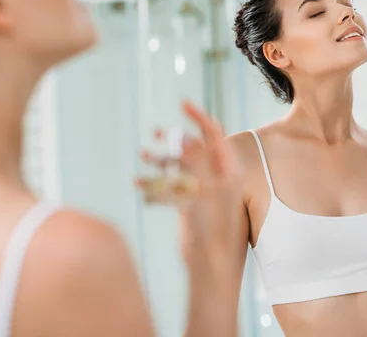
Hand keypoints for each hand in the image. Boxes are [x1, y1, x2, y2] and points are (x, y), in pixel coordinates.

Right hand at [136, 101, 241, 272]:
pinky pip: (170, 185)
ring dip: (160, 160)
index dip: (198, 116)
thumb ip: (195, 161)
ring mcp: (201, 189)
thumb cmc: (214, 226)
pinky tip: (139, 184)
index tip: (182, 103)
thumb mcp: (204, 188)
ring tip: (143, 156)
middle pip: (194, 147)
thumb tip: (183, 137)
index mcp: (227, 169)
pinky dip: (155, 182)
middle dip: (174, 139)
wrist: (210, 262)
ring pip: (178, 166)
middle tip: (156, 132)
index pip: (214, 134)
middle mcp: (215, 176)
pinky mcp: (189, 203)